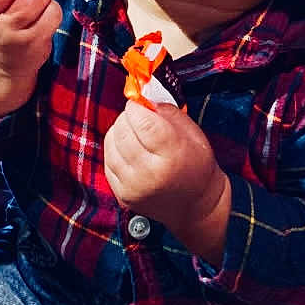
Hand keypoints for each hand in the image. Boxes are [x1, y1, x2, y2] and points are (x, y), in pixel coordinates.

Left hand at [104, 100, 231, 262]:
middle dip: (128, 117)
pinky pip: (108, 161)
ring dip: (119, 132)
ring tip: (135, 134)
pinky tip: (129, 150)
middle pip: (122, 130)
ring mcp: (133, 186)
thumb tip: (141, 98)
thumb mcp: (192, 132)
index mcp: (171, 154)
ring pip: (111, 143)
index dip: (137, 106)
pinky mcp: (123, 194)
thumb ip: (166, 111)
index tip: (140, 104)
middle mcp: (149, 172)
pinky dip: (115, 150)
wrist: (196, 206)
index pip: (141, 120)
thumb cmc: (197, 165)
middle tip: (139, 118)